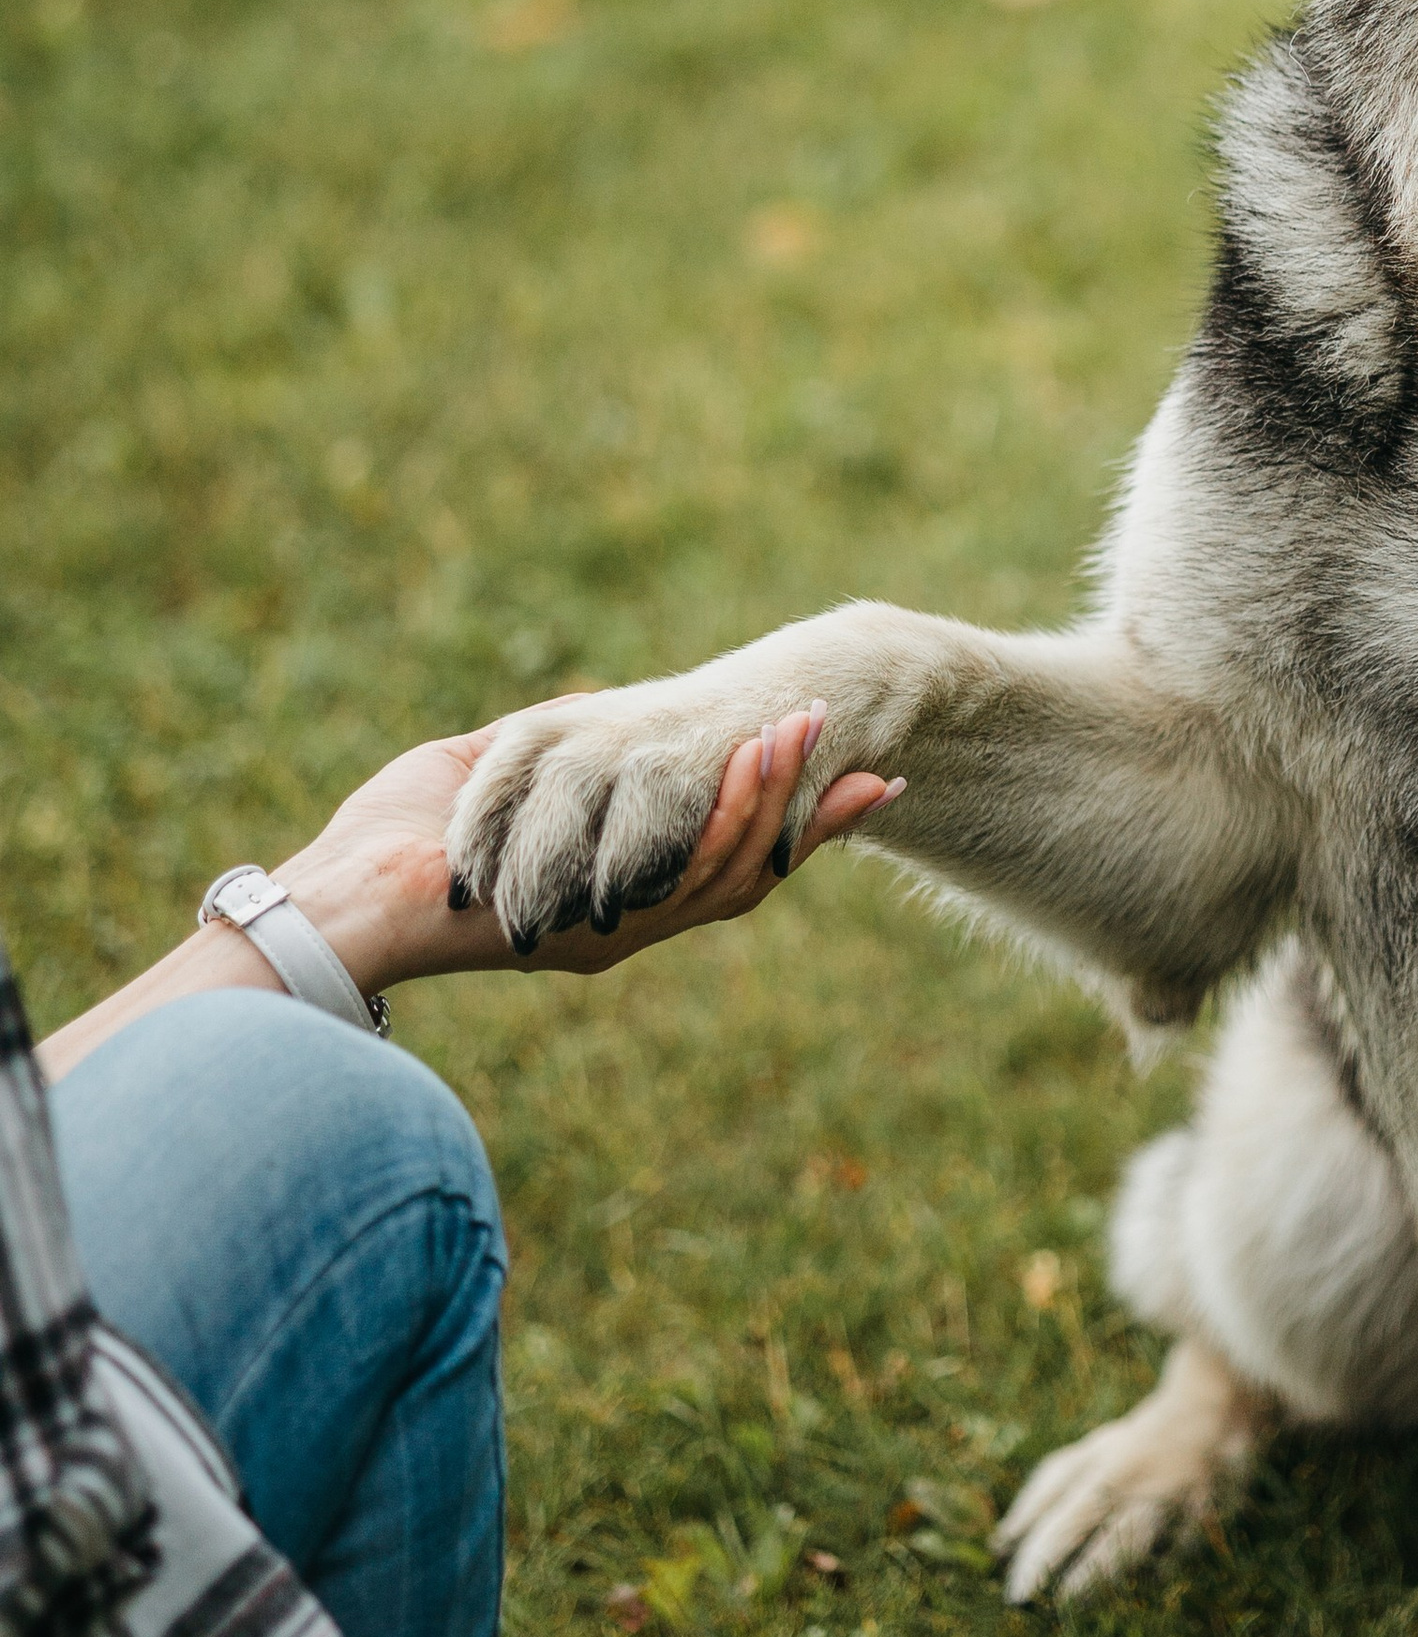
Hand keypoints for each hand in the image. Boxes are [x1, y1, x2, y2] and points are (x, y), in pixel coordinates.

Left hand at [279, 706, 900, 994]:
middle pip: (739, 866)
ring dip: (775, 793)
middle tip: (861, 744)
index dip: (775, 812)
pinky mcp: (597, 925)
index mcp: (599, 889)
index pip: (708, 856)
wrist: (336, 904)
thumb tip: (585, 711)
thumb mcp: (482, 766)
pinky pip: (691, 876)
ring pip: (727, 867)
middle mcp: (620, 916)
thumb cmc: (387, 838)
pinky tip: (757, 763)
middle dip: (801, 798)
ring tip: (812, 729)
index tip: (835, 764)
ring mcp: (614, 925)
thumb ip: (544, 752)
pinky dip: (732, 815)